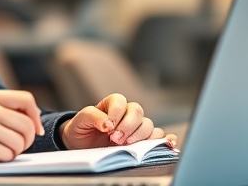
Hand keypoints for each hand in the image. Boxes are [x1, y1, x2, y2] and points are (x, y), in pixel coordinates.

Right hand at [0, 89, 43, 171]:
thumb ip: (1, 109)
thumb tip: (32, 120)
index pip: (26, 99)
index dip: (36, 116)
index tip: (36, 129)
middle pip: (27, 124)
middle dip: (27, 139)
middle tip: (17, 146)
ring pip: (20, 141)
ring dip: (13, 151)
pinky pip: (7, 155)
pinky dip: (2, 159)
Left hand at [60, 93, 175, 149]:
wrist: (82, 144)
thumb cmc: (81, 129)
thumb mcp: (80, 120)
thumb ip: (92, 116)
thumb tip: (108, 124)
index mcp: (112, 104)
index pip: (121, 101)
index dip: (116, 114)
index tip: (107, 128)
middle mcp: (126, 113)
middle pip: (138, 112)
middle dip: (128, 126)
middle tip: (115, 139)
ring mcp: (135, 127)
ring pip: (149, 125)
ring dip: (139, 136)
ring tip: (125, 146)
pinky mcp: (142, 140)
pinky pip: (159, 137)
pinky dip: (164, 140)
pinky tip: (166, 144)